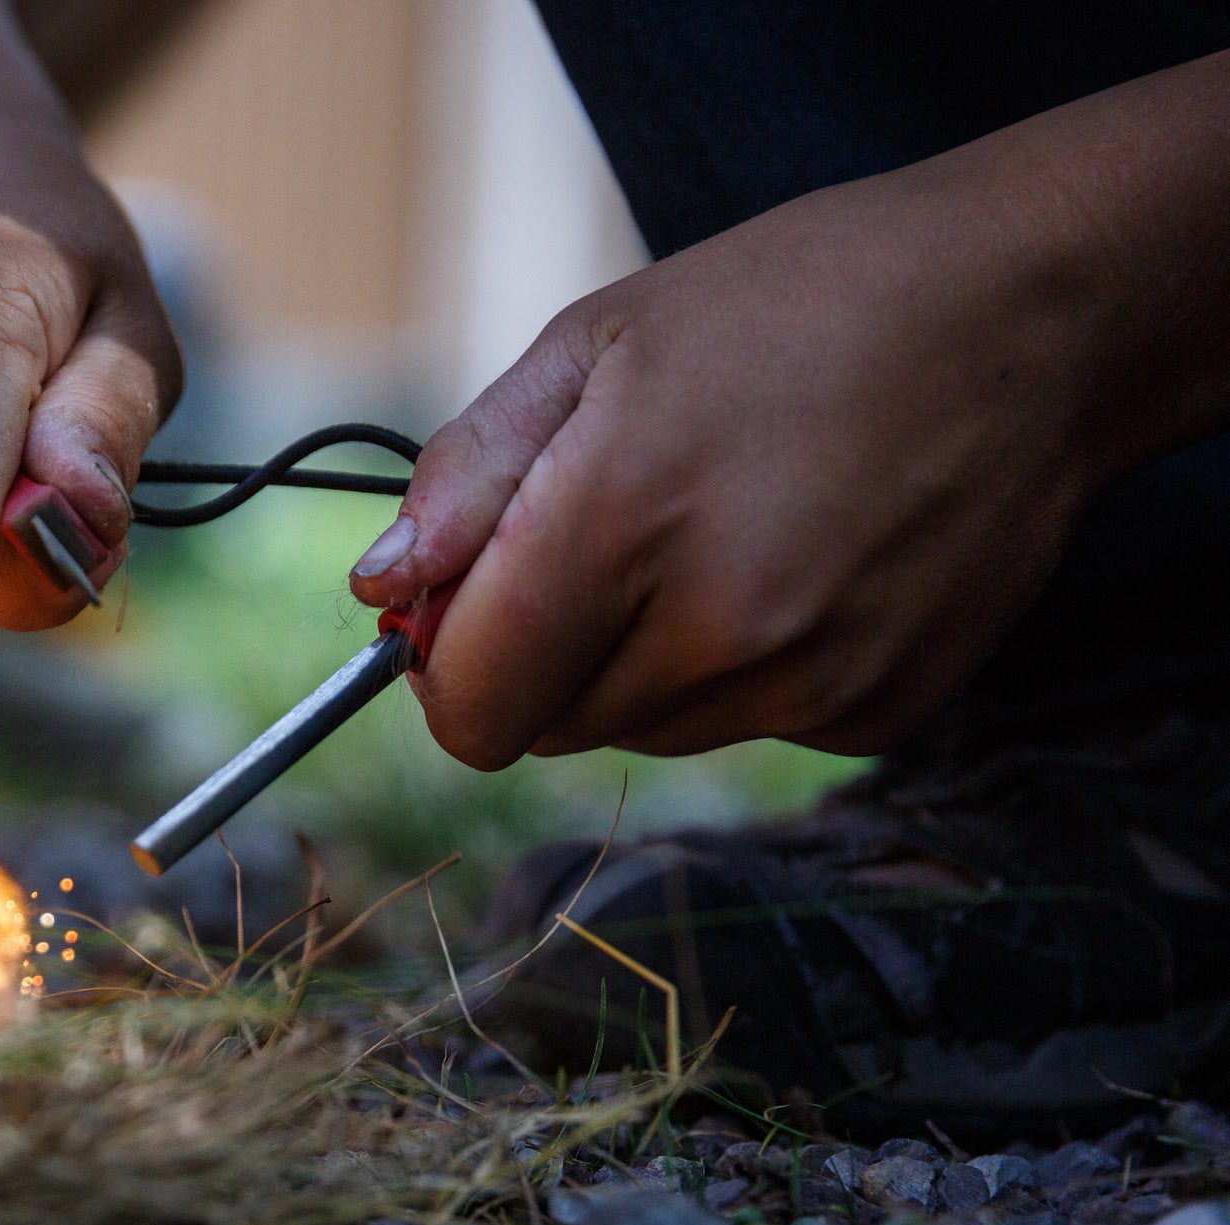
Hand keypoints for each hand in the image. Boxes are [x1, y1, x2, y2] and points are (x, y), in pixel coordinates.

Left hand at [350, 155, 1129, 765]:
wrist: (1032, 314)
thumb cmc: (795, 301)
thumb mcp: (597, 342)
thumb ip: (469, 478)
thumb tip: (382, 592)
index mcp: (619, 524)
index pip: (469, 704)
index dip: (445, 667)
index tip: (461, 613)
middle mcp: (715, 628)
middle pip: (545, 728)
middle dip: (540, 655)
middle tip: (603, 541)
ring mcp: (808, 682)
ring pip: (642, 734)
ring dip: (638, 664)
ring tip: (714, 534)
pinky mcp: (877, 712)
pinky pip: (747, 727)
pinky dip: (741, 672)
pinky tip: (797, 564)